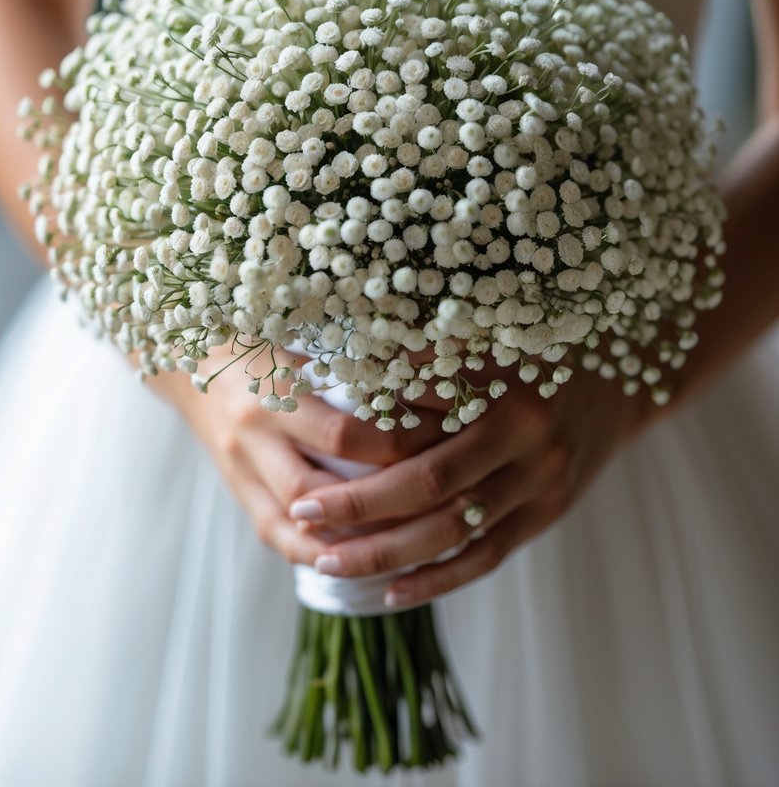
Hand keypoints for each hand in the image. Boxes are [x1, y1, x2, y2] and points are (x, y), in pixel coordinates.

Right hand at [145, 344, 444, 567]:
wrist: (188, 358)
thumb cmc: (261, 339)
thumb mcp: (302, 336)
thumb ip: (355, 355)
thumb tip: (435, 362)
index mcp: (274, 388)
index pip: (344, 435)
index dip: (398, 445)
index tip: (444, 442)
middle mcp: (252, 435)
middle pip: (319, 488)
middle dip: (378, 502)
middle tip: (435, 502)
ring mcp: (239, 469)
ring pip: (294, 525)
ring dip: (348, 540)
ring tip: (407, 543)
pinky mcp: (237, 491)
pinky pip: (275, 536)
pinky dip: (315, 552)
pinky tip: (357, 559)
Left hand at [288, 371, 651, 604]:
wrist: (624, 377)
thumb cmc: (537, 345)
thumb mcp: (488, 333)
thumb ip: (426, 354)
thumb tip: (345, 365)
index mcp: (501, 383)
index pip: (424, 417)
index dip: (361, 439)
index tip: (309, 445)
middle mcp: (526, 437)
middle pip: (431, 483)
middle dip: (361, 504)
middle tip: (303, 513)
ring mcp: (541, 483)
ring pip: (454, 532)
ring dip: (387, 553)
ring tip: (327, 562)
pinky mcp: (547, 515)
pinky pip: (487, 558)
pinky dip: (438, 579)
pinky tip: (390, 593)